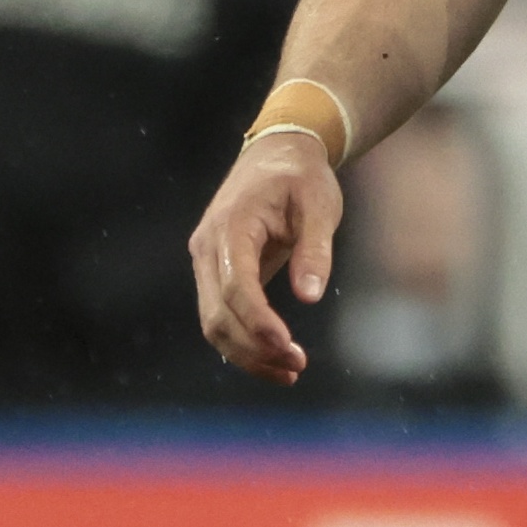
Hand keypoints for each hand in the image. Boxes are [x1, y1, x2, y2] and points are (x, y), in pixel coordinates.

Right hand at [191, 130, 342, 382]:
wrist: (277, 154)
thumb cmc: (302, 179)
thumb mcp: (320, 206)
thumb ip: (314, 249)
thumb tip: (309, 296)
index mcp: (231, 227)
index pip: (237, 287)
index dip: (259, 322)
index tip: (288, 347)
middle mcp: (208, 248)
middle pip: (217, 314)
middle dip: (254, 348)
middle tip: (297, 366)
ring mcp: (206, 262)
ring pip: (213, 322)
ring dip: (247, 353)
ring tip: (290, 371)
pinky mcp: (214, 273)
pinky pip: (220, 316)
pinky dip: (242, 342)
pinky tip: (274, 359)